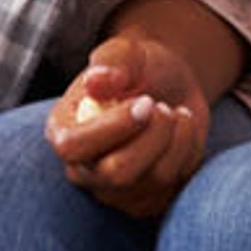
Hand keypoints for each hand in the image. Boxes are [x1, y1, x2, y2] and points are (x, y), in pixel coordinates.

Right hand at [45, 33, 214, 219]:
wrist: (167, 85)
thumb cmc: (138, 68)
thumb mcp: (127, 51)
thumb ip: (111, 61)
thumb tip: (96, 82)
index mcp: (63, 131)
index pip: (74, 147)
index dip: (113, 127)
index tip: (146, 102)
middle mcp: (83, 169)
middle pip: (117, 173)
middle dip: (153, 135)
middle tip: (162, 106)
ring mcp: (115, 190)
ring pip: (153, 179)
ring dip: (175, 137)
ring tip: (173, 112)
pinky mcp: (146, 199)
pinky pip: (175, 186)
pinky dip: (187, 152)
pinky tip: (180, 131)